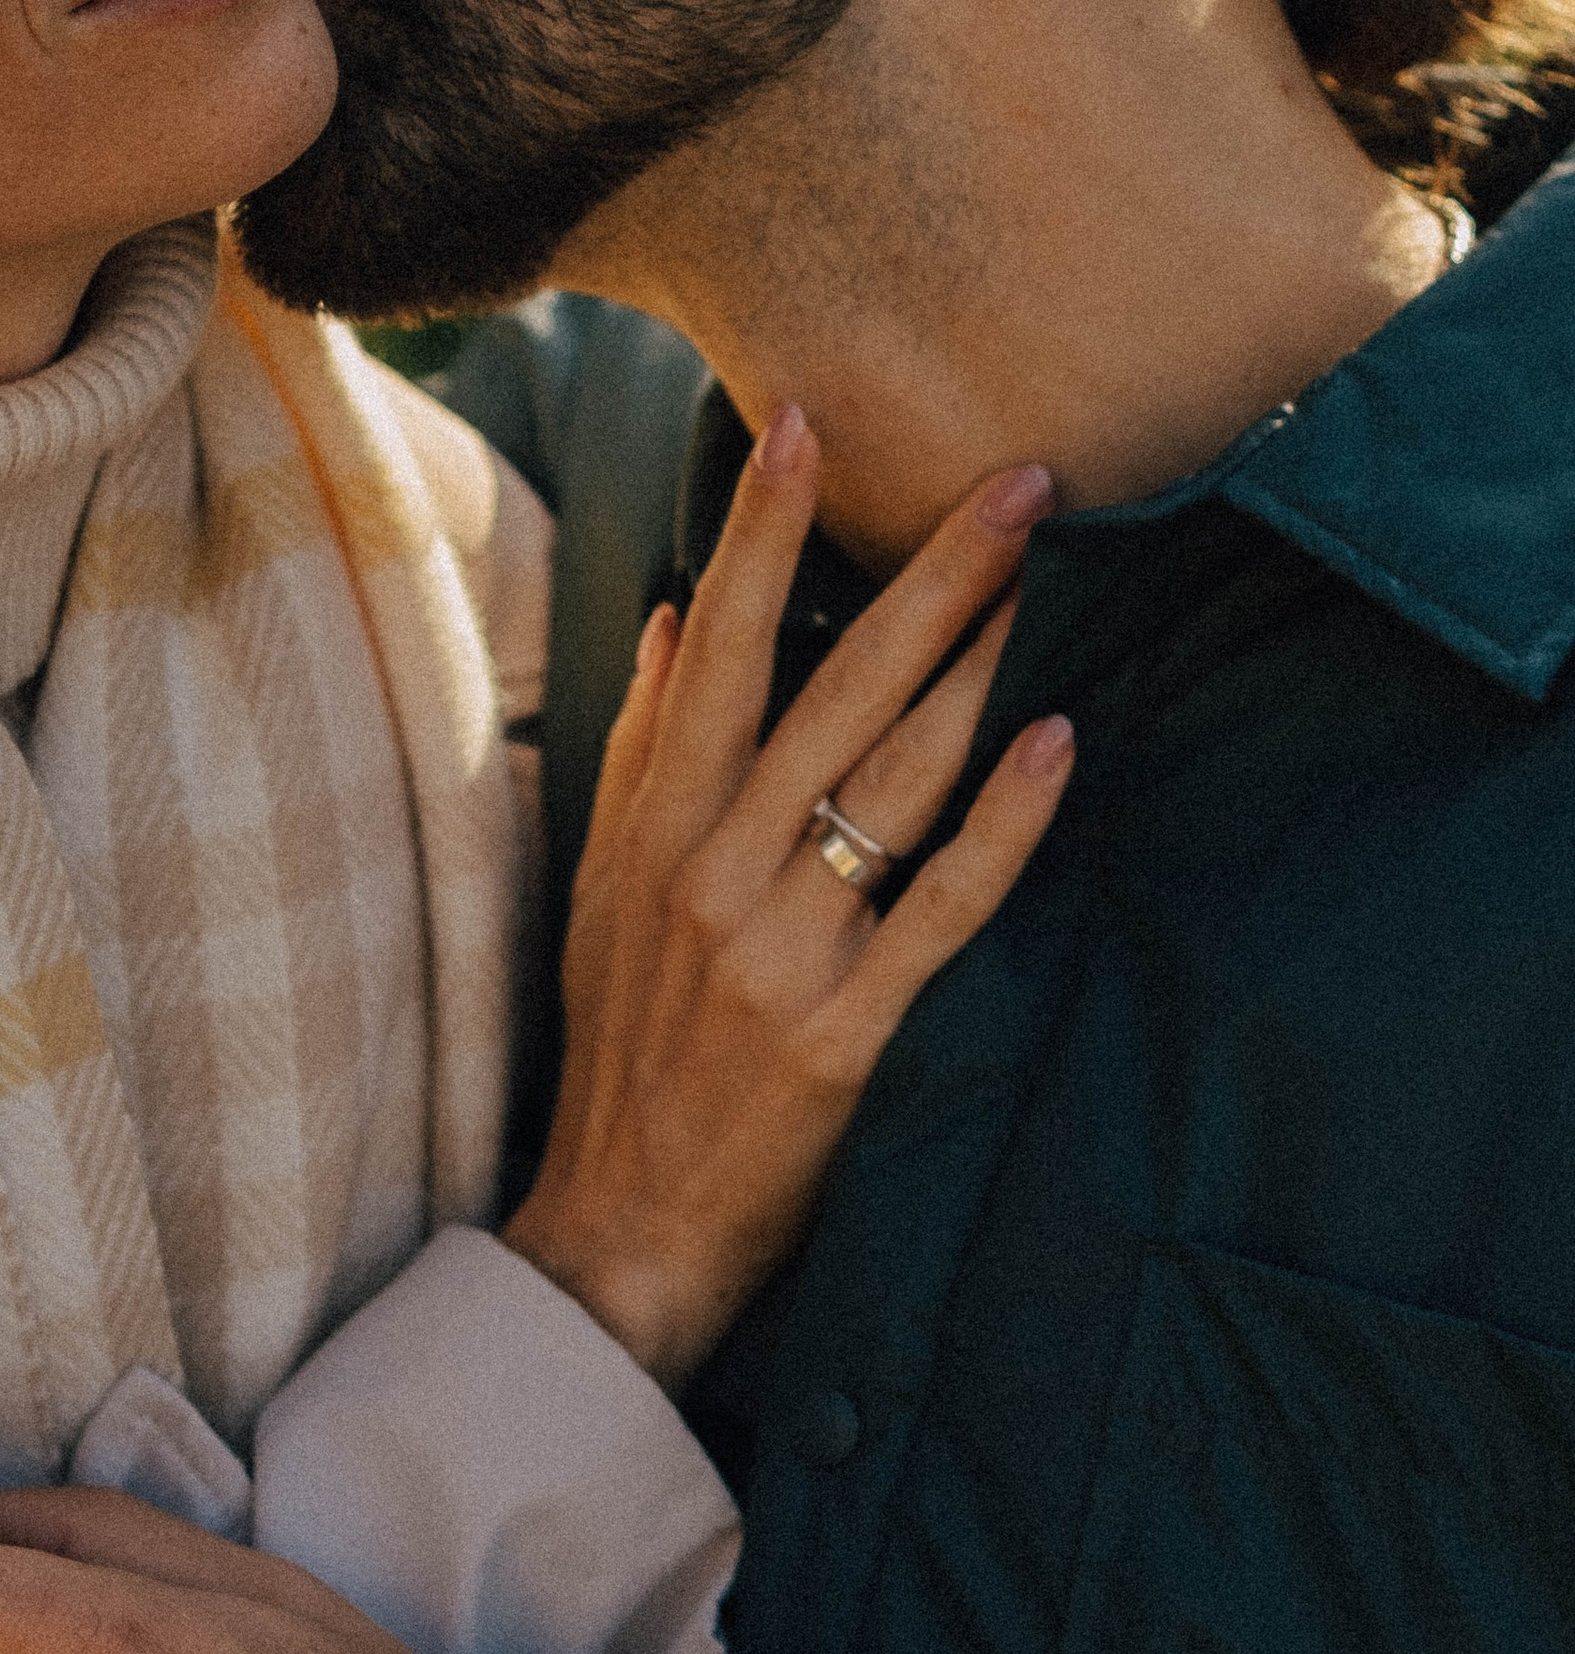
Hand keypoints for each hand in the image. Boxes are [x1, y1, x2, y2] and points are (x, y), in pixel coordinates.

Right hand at [503, 408, 1072, 1391]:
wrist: (620, 1230)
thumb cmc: (617, 1050)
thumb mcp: (599, 890)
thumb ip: (637, 747)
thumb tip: (663, 610)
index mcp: (651, 823)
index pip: (712, 643)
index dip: (757, 531)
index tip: (800, 423)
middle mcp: (711, 866)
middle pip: (830, 685)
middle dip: (926, 574)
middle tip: (1017, 480)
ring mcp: (780, 946)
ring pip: (893, 776)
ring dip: (976, 666)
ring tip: (1046, 576)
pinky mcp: (845, 1029)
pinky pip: (939, 905)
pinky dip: (1002, 824)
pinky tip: (1053, 744)